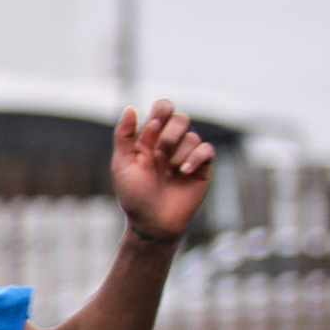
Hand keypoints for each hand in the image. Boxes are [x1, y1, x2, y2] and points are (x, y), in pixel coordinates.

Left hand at [114, 99, 214, 245]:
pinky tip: (184, 173)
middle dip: (170, 135)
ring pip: (192, 135)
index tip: (153, 127)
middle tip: (160, 155)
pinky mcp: (202, 165)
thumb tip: (129, 108)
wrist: (153, 222)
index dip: (161, 111)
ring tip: (170, 172)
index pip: (162, 109)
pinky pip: (206, 148)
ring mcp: (187, 153)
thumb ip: (124, 137)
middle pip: (180, 118)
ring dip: (178, 154)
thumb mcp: (123, 165)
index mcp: (150, 138)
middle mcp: (170, 143)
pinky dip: (195, 158)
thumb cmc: (135, 195)